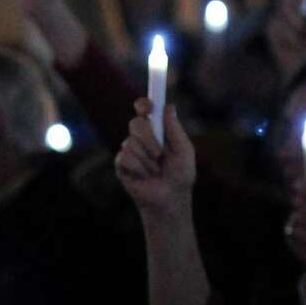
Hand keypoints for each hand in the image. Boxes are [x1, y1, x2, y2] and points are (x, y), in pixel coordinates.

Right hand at [115, 98, 195, 218]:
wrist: (170, 200)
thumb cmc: (180, 175)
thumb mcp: (184, 150)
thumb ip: (175, 129)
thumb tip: (169, 106)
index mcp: (157, 130)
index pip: (145, 109)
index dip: (144, 104)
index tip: (148, 107)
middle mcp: (141, 137)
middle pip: (135, 123)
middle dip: (148, 138)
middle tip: (159, 154)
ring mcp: (130, 150)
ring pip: (130, 142)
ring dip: (147, 160)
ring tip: (155, 171)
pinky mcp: (121, 165)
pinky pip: (125, 158)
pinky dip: (139, 169)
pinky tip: (145, 177)